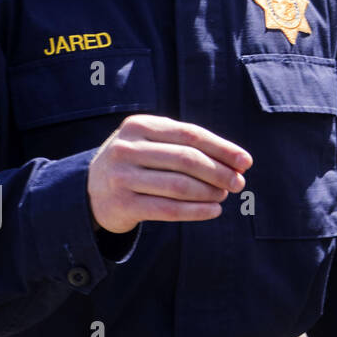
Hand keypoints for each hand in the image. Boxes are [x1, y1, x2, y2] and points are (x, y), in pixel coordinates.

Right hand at [87, 114, 251, 234]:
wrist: (90, 190)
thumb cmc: (137, 161)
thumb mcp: (153, 141)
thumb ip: (189, 145)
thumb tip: (237, 162)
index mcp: (139, 125)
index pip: (191, 135)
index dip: (223, 148)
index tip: (246, 162)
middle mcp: (127, 148)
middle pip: (186, 159)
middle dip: (219, 172)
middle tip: (239, 183)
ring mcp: (122, 177)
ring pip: (179, 186)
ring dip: (209, 192)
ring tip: (224, 195)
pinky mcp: (122, 205)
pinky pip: (168, 209)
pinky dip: (196, 211)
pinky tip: (213, 211)